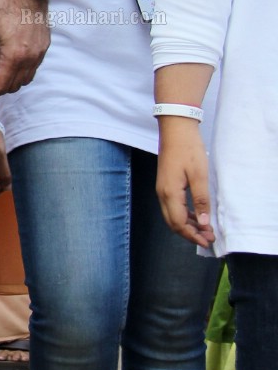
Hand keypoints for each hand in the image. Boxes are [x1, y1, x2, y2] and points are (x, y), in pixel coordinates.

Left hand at [0, 0, 49, 102]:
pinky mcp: (44, 47)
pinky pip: (33, 69)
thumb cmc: (4, 7)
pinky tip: (9, 63)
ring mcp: (40, 53)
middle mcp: (30, 58)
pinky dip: (20, 72)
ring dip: (10, 81)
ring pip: (25, 80)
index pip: (1, 86)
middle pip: (14, 86)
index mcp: (14, 56)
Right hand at [156, 121, 214, 246]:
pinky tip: (196, 216)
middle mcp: (162, 194)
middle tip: (208, 239)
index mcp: (170, 193)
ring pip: (172, 216)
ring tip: (204, 230)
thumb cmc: (188, 149)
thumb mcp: (199, 175)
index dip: (193, 235)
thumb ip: (201, 200)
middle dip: (189, 234)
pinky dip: (184, 216)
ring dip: (187, 226)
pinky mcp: (165, 185)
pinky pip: (172, 207)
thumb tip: (203, 223)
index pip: (179, 223)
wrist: (176, 129)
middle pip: (173, 223)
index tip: (208, 240)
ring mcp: (162, 189)